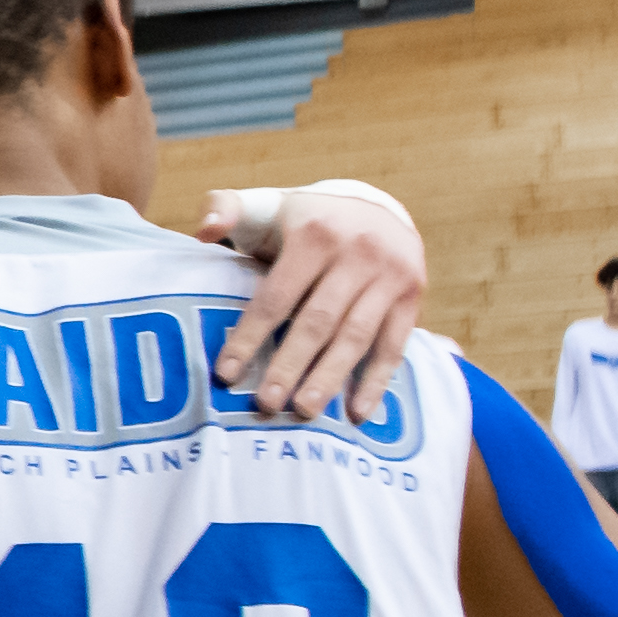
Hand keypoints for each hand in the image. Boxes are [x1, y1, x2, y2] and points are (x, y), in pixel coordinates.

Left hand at [200, 181, 423, 419]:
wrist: (375, 207)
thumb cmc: (304, 219)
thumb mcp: (265, 204)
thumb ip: (226, 207)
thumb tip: (205, 230)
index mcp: (315, 235)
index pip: (276, 296)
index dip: (250, 336)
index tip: (226, 375)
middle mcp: (358, 254)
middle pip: (317, 321)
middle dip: (289, 366)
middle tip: (265, 405)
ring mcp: (390, 276)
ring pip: (356, 336)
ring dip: (329, 378)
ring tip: (304, 412)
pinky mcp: (412, 295)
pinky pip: (394, 343)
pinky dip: (377, 380)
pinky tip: (356, 412)